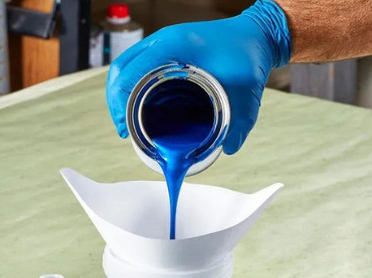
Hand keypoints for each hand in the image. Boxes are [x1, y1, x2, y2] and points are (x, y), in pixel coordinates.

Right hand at [106, 0, 291, 154]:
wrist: (256, 34)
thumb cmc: (248, 54)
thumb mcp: (247, 90)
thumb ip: (240, 122)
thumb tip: (228, 149)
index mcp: (174, 46)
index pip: (131, 73)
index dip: (121, 104)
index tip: (126, 129)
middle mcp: (162, 41)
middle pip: (120, 69)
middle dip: (115, 101)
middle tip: (123, 129)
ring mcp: (161, 42)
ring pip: (125, 66)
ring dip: (120, 93)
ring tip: (127, 121)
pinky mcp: (165, 48)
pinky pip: (136, 65)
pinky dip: (131, 85)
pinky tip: (137, 104)